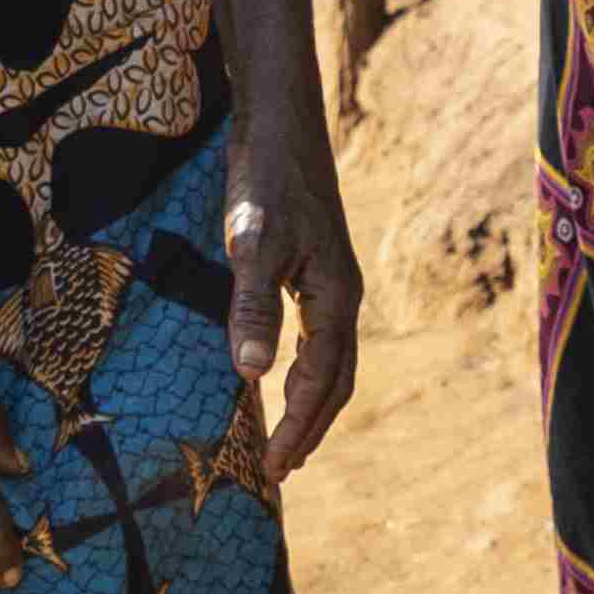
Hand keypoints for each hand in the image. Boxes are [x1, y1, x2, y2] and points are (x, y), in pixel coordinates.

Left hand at [219, 97, 366, 479]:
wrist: (282, 123)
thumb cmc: (268, 180)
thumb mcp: (253, 244)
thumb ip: (254, 307)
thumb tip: (251, 374)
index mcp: (335, 299)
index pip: (320, 382)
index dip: (297, 427)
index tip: (272, 469)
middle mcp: (342, 296)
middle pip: (338, 380)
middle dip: (312, 427)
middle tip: (283, 470)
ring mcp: (332, 281)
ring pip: (333, 359)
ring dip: (313, 403)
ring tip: (289, 438)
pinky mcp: (315, 266)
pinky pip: (319, 335)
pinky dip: (306, 368)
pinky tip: (281, 370)